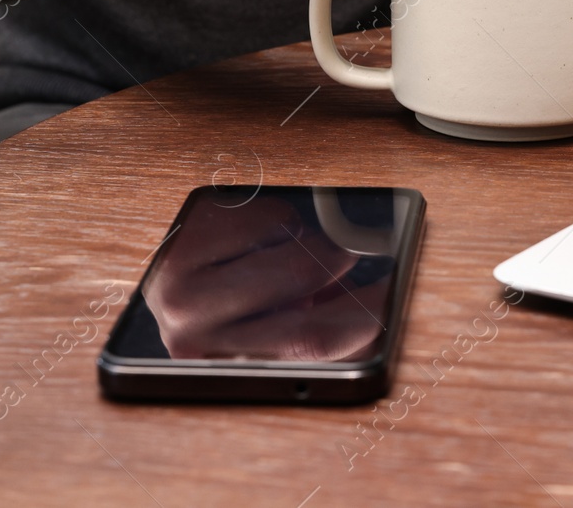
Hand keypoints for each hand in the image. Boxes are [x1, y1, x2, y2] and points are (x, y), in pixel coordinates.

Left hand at [141, 196, 387, 361]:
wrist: (178, 305)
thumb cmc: (239, 327)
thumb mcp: (285, 346)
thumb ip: (337, 330)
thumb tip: (390, 295)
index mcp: (230, 368)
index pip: (315, 338)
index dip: (367, 309)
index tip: (394, 286)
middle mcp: (194, 327)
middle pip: (301, 271)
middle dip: (337, 258)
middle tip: (342, 257)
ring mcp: (178, 276)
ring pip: (282, 227)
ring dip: (301, 237)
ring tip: (284, 255)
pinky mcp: (178, 233)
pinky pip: (257, 205)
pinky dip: (275, 218)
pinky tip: (259, 242)